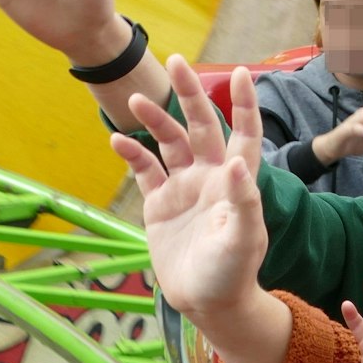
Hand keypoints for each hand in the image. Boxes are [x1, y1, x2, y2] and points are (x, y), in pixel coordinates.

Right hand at [112, 56, 267, 319]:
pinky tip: (117, 139)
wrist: (207, 302)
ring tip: (136, 101)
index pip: (244, 134)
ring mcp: (184, 188)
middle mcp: (211, 177)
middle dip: (190, 94)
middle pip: (200, 126)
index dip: (244, 105)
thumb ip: (242, 201)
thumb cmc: (233, 273)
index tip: (243, 72)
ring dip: (155, 120)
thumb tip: (238, 163)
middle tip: (176, 61)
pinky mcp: (159, 204)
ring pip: (168, 142)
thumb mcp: (243, 239)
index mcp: (238, 181)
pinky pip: (145, 169)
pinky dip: (132, 153)